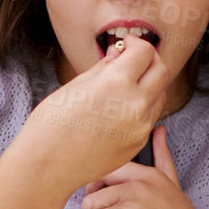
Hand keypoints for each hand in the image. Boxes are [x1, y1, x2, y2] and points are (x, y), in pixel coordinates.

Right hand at [21, 34, 171, 192]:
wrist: (47, 166)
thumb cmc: (51, 124)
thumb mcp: (75, 86)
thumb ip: (104, 67)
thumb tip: (119, 52)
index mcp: (116, 83)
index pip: (144, 52)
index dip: (135, 43)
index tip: (125, 44)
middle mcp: (134, 105)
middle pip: (161, 71)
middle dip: (149, 60)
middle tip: (131, 59)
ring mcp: (139, 127)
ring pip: (160, 95)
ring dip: (149, 84)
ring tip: (125, 85)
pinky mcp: (137, 143)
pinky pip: (150, 118)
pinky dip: (142, 107)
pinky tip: (120, 108)